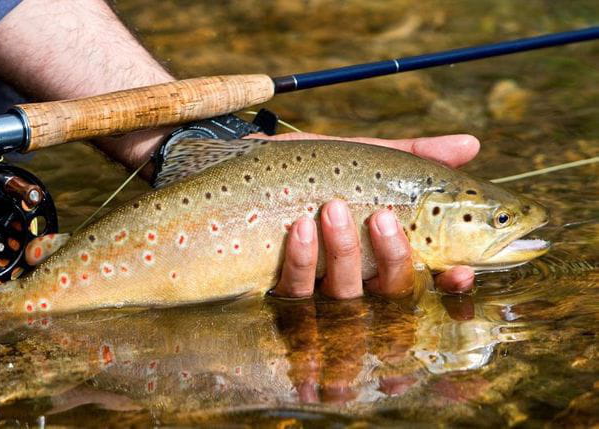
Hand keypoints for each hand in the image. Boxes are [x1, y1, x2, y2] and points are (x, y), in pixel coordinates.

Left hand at [258, 132, 479, 298]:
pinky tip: (300, 229)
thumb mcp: (361, 158)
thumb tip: (473, 145)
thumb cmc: (309, 167)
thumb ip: (414, 158)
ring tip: (333, 209)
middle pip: (390, 292)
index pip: (426, 279)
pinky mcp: (279, 288)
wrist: (244, 165)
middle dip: (394, 258)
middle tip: (383, 217)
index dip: (449, 284)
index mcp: (382, 251)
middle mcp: (356, 276)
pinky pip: (297, 290)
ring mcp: (317, 287)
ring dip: (345, 252)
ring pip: (345, 294)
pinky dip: (302, 260)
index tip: (460, 270)